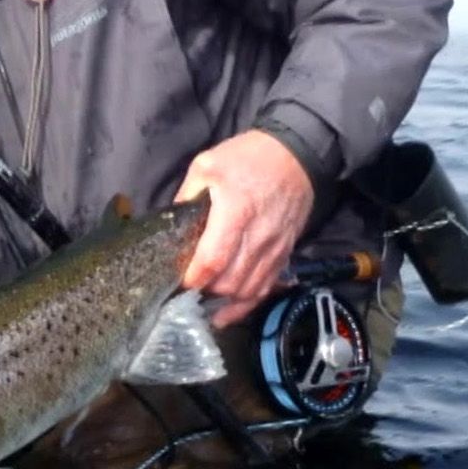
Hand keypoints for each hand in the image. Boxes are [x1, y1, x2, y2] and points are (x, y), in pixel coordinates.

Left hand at [174, 129, 313, 327]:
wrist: (295, 156)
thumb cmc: (246, 158)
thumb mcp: (206, 165)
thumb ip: (186, 196)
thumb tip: (172, 225)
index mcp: (235, 212)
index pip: (213, 260)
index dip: (193, 278)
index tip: (175, 283)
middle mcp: (258, 236)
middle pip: (229, 282)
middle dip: (204, 291)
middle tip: (184, 289)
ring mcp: (274, 248)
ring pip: (247, 290)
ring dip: (223, 300)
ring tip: (202, 298)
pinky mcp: (284, 254)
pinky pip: (265, 288)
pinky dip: (245, 304)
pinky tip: (225, 312)